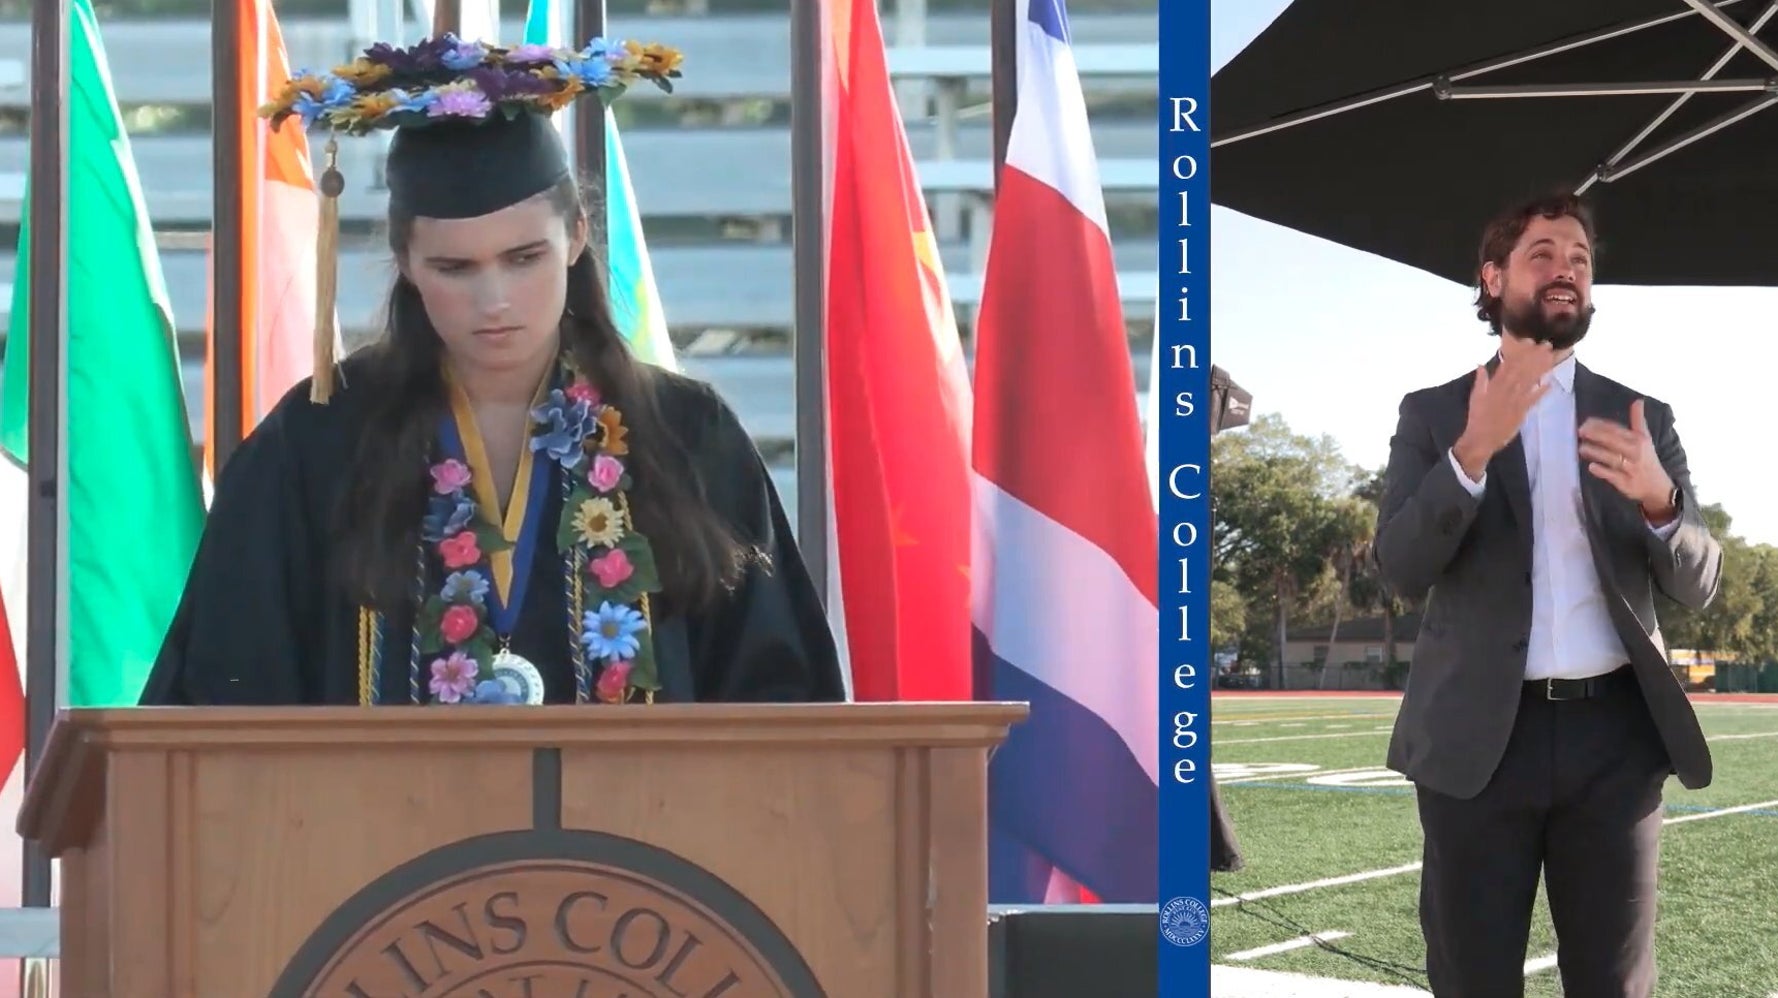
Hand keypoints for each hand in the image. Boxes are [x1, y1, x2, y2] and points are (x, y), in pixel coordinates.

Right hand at [1453, 342, 1558, 477]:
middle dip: (1535, 356)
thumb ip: (1480, 380)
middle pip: (1522, 369)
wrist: (1481, 438)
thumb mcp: (1475, 396)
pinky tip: (1550, 383)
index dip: (1520, 352)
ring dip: (1541, 368)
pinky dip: (1541, 391)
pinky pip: (1533, 399)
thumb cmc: (1477, 418)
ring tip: (1551, 358)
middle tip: (1547, 345)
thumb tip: (1480, 365)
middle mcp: (1506, 390)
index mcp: (1494, 385)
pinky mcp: (1521, 411)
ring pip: (1529, 380)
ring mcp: (1515, 400)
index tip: (1530, 341)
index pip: (1509, 364)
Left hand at [1579, 399, 1674, 518]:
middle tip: (1580, 431)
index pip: (1618, 430)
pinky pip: (1613, 476)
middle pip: (1614, 441)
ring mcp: (1630, 468)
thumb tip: (1638, 401)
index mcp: (1639, 440)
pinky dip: (1602, 471)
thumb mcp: (1645, 439)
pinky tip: (1591, 467)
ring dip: (1597, 452)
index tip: (1587, 421)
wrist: (1658, 487)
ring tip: (1582, 448)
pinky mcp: (1626, 483)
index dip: (1602, 425)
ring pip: (1612, 458)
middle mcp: (1635, 453)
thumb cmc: (1646, 459)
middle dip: (1597, 435)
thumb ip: (1638, 420)